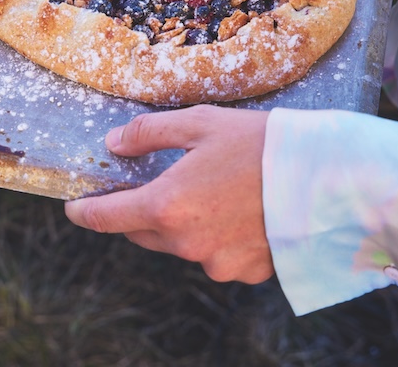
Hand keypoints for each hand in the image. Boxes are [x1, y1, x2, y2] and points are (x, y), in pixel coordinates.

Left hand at [65, 106, 272, 284]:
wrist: (323, 178)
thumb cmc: (258, 144)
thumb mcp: (199, 123)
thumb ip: (148, 133)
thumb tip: (114, 143)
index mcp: (167, 205)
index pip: (107, 218)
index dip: (85, 213)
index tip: (74, 208)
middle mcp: (186, 243)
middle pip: (142, 231)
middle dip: (138, 210)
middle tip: (153, 183)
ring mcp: (216, 264)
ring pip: (179, 245)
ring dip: (181, 223)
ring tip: (211, 190)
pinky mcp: (245, 273)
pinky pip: (215, 255)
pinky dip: (216, 236)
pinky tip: (238, 210)